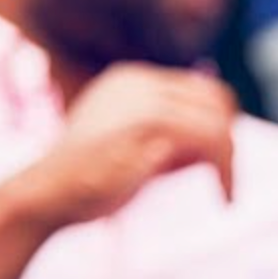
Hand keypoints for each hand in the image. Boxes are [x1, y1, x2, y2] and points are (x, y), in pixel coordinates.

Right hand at [9, 63, 236, 230]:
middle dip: (230, 143)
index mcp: (131, 81)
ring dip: (231, 162)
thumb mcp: (140, 153)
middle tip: (229, 184)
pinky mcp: (148, 123)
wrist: (47, 196)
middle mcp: (138, 81)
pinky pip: (210, 138)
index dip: (221, 128)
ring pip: (218, 121)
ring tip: (227, 195)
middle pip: (216, 100)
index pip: (201, 91)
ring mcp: (142, 99)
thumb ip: (177, 142)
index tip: (222, 168)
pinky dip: (225, 169)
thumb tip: (226, 142)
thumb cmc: (90, 182)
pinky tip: (224, 197)